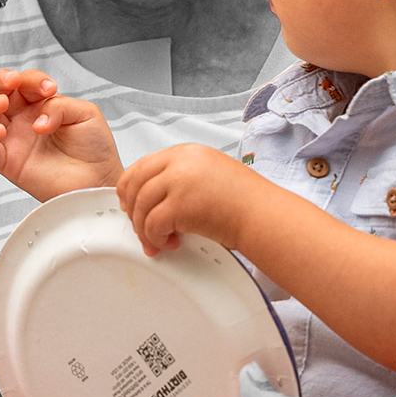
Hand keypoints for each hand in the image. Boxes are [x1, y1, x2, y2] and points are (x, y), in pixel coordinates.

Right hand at [0, 69, 122, 200]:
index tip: (49, 88)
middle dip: (1, 80)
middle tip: (12, 81)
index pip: (25, 82)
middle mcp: (24, 119)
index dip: (32, 79)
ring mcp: (14, 140)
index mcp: (41, 105)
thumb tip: (37, 121)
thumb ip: (59, 106)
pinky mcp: (9, 163)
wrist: (98, 180)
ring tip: (0, 102)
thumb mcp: (85, 113)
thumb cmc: (94, 148)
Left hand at [116, 143, 262, 251]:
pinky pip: (151, 224)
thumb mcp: (210, 174)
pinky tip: (169, 243)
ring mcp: (179, 181)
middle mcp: (181, 162)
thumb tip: (157, 196)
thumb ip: (183, 177)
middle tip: (141, 228)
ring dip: (144, 229)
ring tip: (157, 241)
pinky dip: (155, 238)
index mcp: (187, 153)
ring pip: (140, 206)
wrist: (263, 215)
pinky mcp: (180, 204)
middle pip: (136, 184)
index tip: (131, 204)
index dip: (131, 188)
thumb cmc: (245, 201)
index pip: (143, 165)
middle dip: (133, 210)